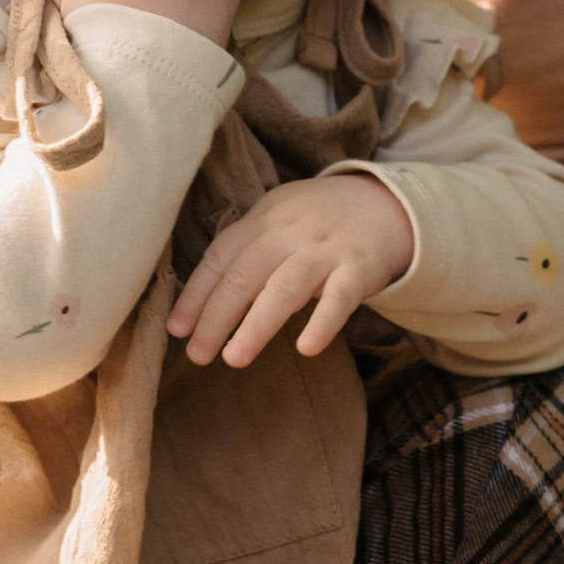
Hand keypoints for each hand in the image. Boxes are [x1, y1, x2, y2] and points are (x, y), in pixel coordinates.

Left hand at [167, 174, 414, 368]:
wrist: (386, 205)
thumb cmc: (318, 223)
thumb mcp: (278, 220)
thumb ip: (245, 252)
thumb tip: (200, 305)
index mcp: (263, 220)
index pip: (220, 256)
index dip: (196, 294)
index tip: (177, 329)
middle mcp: (290, 232)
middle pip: (245, 274)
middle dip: (216, 317)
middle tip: (197, 355)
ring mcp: (325, 250)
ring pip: (285, 287)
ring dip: (257, 325)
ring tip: (234, 359)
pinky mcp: (359, 268)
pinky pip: (340, 298)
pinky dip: (322, 323)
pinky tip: (306, 348)